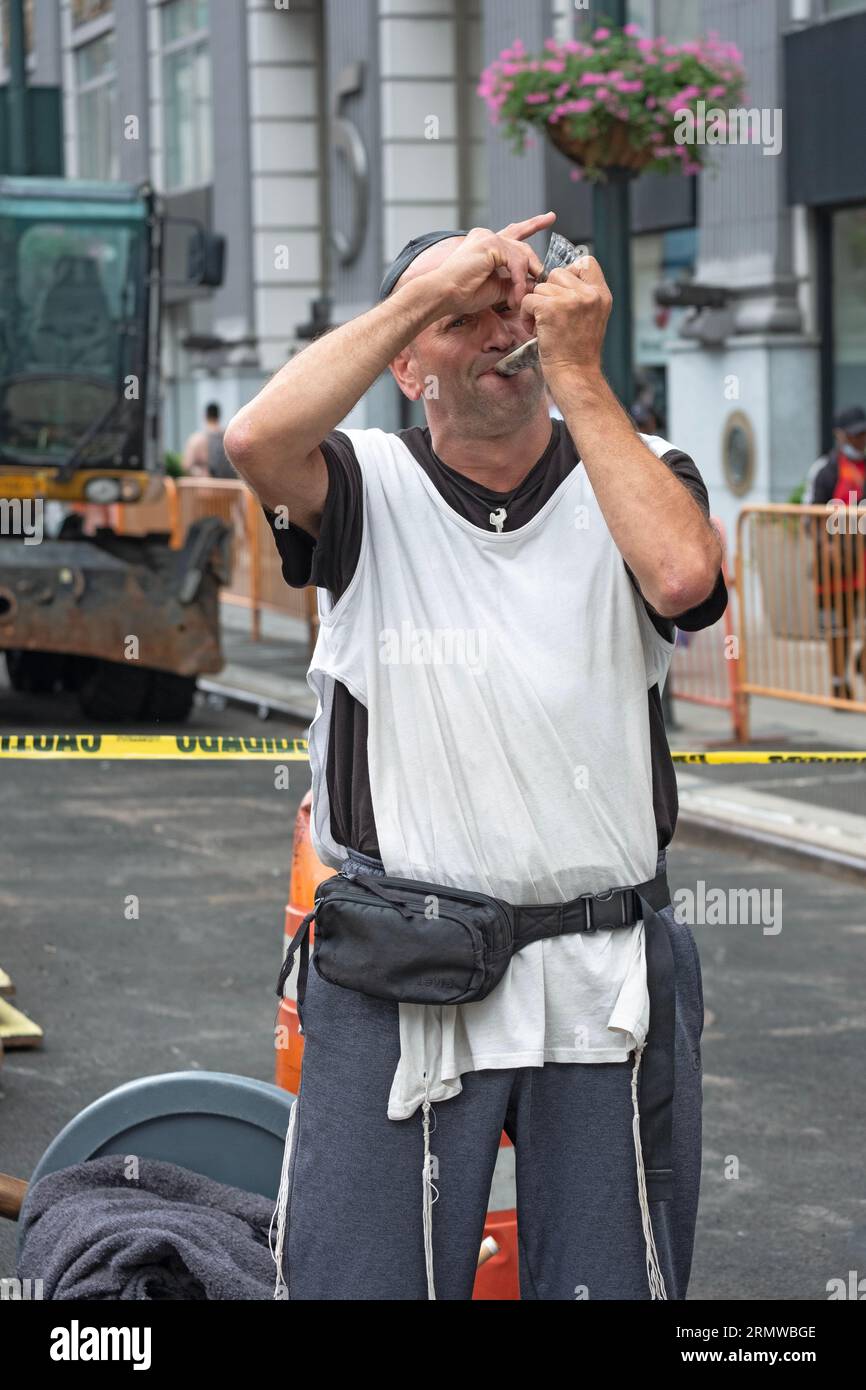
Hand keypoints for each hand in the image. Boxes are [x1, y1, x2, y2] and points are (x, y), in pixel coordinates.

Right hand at [428, 213, 555, 317]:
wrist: (443, 294)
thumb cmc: (462, 294)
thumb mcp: (496, 288)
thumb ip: (514, 282)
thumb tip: (532, 282)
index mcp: (486, 244)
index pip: (514, 232)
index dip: (532, 225)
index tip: (549, 218)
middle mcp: (487, 236)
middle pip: (522, 245)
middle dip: (533, 266)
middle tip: (537, 284)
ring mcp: (488, 237)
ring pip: (521, 256)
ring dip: (522, 281)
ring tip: (517, 300)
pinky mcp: (490, 244)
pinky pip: (516, 262)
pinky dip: (518, 281)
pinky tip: (513, 295)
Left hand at [518, 254, 611, 379]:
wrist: (575, 375)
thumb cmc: (578, 352)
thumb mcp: (592, 318)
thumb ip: (583, 296)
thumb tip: (560, 278)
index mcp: (602, 295)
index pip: (586, 262)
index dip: (570, 273)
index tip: (563, 293)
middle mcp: (589, 294)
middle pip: (558, 272)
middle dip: (549, 292)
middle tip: (551, 315)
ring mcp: (571, 300)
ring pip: (540, 286)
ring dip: (536, 306)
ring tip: (543, 326)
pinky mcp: (551, 309)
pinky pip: (528, 299)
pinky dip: (526, 315)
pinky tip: (535, 330)